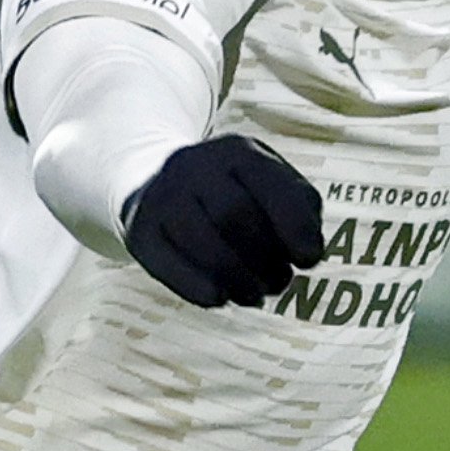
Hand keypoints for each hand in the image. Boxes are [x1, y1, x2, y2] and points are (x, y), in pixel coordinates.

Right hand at [122, 135, 327, 307]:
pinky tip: (220, 298)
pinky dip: (200, 289)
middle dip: (265, 259)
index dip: (296, 227)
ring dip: (238, 280)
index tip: (309, 260)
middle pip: (236, 216)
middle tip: (278, 281)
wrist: (158, 182)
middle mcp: (195, 166)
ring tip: (254, 295)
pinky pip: (169, 266)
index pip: (272, 186)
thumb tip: (308, 254)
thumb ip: (301, 212)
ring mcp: (163, 196)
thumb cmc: (234, 192)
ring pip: (203, 243)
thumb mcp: (271, 186)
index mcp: (238, 152)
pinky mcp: (140, 229)